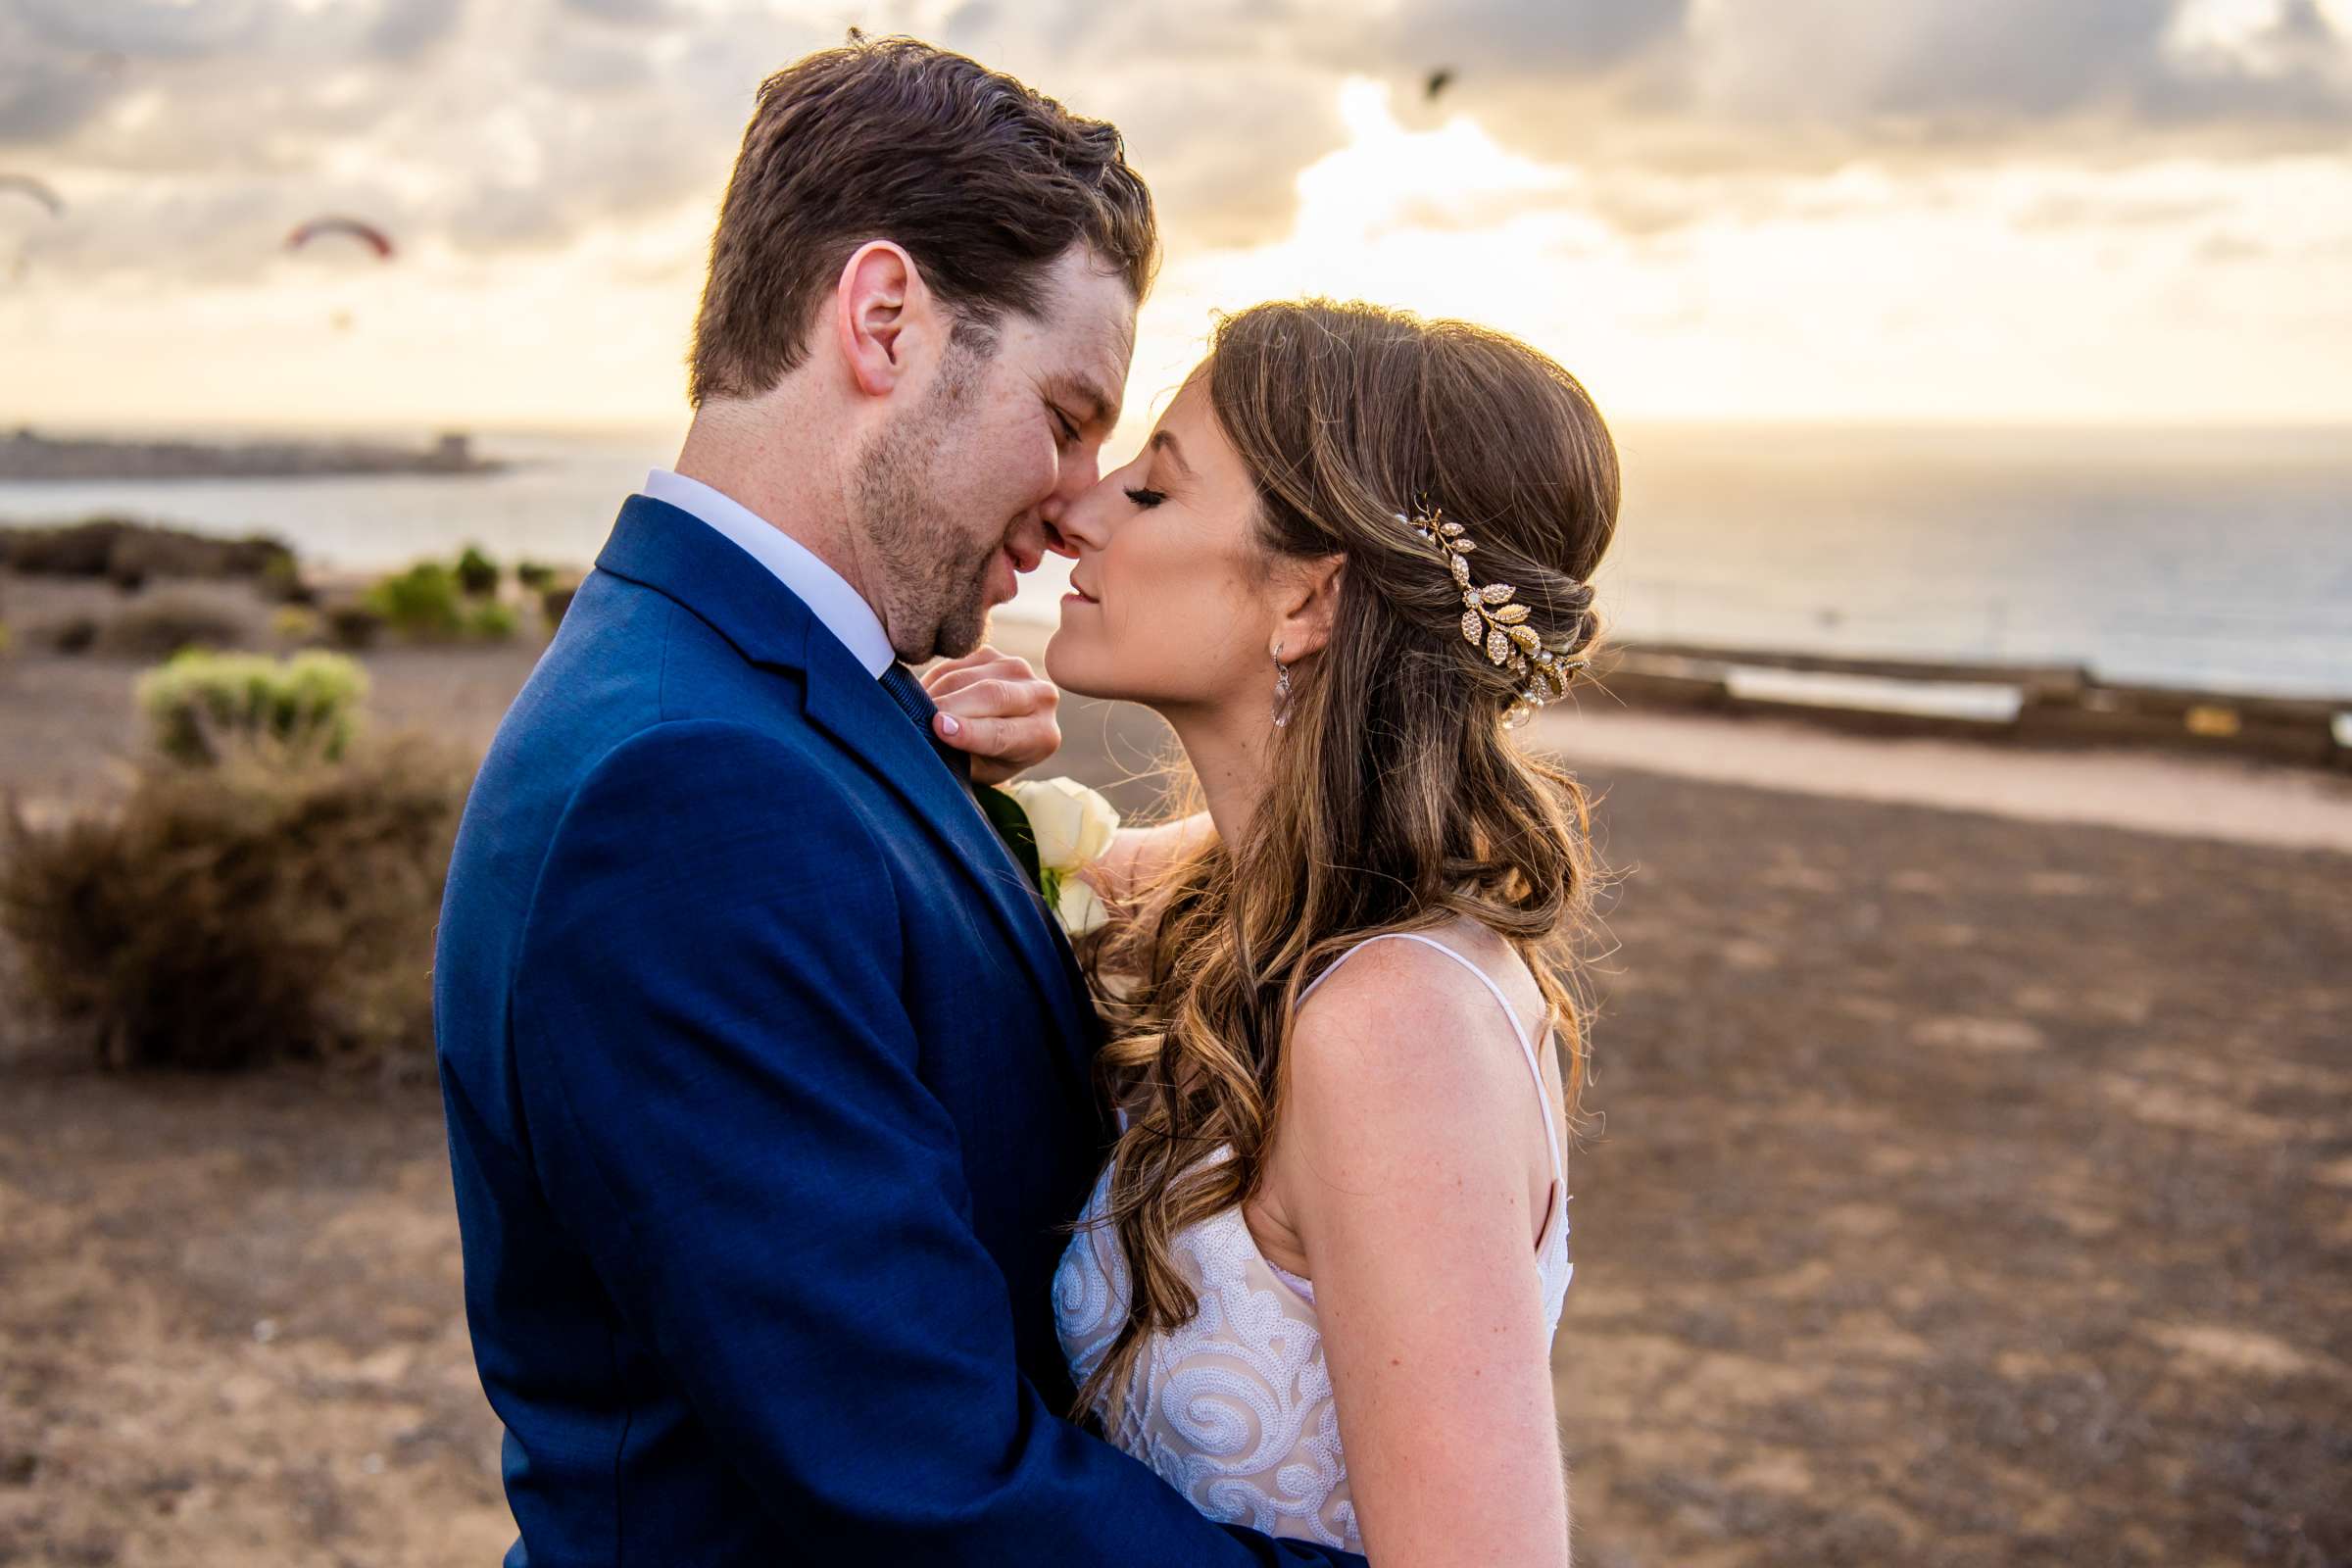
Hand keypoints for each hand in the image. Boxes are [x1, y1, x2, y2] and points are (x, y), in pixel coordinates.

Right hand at [921, 645, 1060, 786]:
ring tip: (916, 714)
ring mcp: (1017, 668)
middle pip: (990, 694)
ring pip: (965, 677)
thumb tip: (931, 733)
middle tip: (916, 717)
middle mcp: (1040, 696)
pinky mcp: (991, 654)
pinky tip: (925, 699)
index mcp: (1041, 735)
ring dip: (934, 694)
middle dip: (949, 705)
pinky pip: (952, 665)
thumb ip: (960, 758)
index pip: (1003, 732)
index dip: (969, 731)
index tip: (939, 728)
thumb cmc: (987, 761)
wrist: (1002, 733)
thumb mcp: (978, 771)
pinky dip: (932, 682)